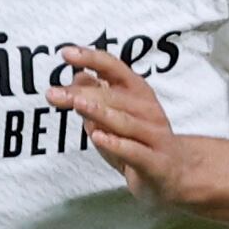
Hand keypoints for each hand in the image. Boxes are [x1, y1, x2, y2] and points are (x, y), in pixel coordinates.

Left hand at [50, 45, 201, 204]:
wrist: (176, 174)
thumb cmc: (139, 141)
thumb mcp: (114, 115)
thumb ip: (97, 96)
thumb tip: (77, 75)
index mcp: (138, 93)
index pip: (114, 68)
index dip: (91, 58)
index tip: (66, 54)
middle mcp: (148, 110)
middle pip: (112, 96)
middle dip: (82, 94)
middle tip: (53, 94)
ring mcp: (154, 136)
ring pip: (124, 121)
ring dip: (99, 112)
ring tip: (76, 105)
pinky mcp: (156, 162)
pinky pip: (134, 151)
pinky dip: (115, 143)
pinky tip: (97, 137)